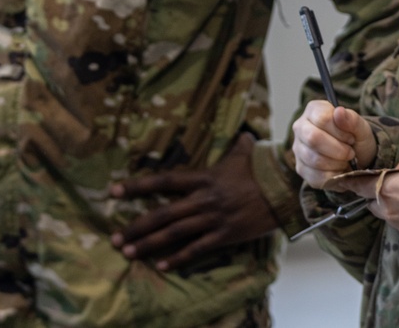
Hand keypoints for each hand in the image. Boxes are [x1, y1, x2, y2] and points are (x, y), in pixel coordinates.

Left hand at [109, 132, 277, 270]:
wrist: (285, 189)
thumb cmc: (264, 170)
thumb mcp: (247, 154)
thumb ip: (239, 146)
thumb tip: (244, 134)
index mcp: (205, 178)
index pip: (165, 181)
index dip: (138, 186)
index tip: (114, 191)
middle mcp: (204, 199)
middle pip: (163, 213)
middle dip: (137, 226)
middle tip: (115, 238)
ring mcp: (214, 218)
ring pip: (175, 233)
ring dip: (150, 243)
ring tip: (129, 252)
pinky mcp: (226, 234)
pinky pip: (197, 248)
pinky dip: (179, 258)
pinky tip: (162, 265)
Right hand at [292, 100, 375, 188]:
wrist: (357, 158)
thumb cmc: (356, 138)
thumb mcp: (361, 128)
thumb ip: (352, 120)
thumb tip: (339, 111)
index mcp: (314, 110)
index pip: (322, 118)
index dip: (340, 131)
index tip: (351, 138)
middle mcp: (301, 127)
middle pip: (313, 138)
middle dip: (338, 149)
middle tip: (350, 152)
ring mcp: (298, 149)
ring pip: (314, 159)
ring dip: (337, 162)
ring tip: (346, 160)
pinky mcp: (301, 168)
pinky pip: (315, 176)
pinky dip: (333, 175)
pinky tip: (339, 169)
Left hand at [340, 151, 398, 240]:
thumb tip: (396, 171)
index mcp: (386, 187)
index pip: (358, 185)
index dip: (351, 181)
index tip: (344, 179)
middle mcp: (387, 208)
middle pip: (370, 202)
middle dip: (375, 194)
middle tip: (393, 185)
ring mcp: (398, 223)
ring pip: (385, 213)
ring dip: (390, 205)